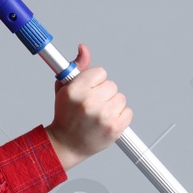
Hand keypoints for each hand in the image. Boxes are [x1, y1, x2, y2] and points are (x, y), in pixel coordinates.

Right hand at [45, 42, 130, 171]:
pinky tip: (107, 121)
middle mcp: (89, 102)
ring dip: (112, 105)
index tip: (88, 90)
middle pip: (111, 85)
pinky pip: (128, 112)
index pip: (100, 72)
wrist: (67, 144)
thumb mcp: (64, 89)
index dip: (95, 81)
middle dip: (103, 94)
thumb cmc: (65, 116)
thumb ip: (77, 67)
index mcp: (75, 91)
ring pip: (120, 98)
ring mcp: (103, 116)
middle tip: (92, 105)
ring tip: (99, 114)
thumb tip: (84, 48)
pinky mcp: (115, 128)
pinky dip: (120, 116)